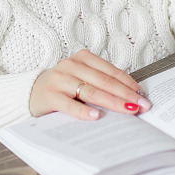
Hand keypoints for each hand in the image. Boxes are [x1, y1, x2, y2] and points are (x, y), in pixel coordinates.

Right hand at [29, 48, 151, 118]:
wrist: (32, 91)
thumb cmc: (64, 86)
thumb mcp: (81, 78)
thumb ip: (101, 82)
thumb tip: (131, 97)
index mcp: (82, 58)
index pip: (111, 71)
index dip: (129, 83)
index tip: (143, 95)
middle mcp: (71, 65)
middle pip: (104, 81)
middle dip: (126, 94)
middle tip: (142, 105)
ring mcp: (60, 80)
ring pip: (91, 92)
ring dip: (113, 102)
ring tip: (128, 111)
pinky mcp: (51, 96)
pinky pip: (70, 105)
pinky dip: (84, 111)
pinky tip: (97, 116)